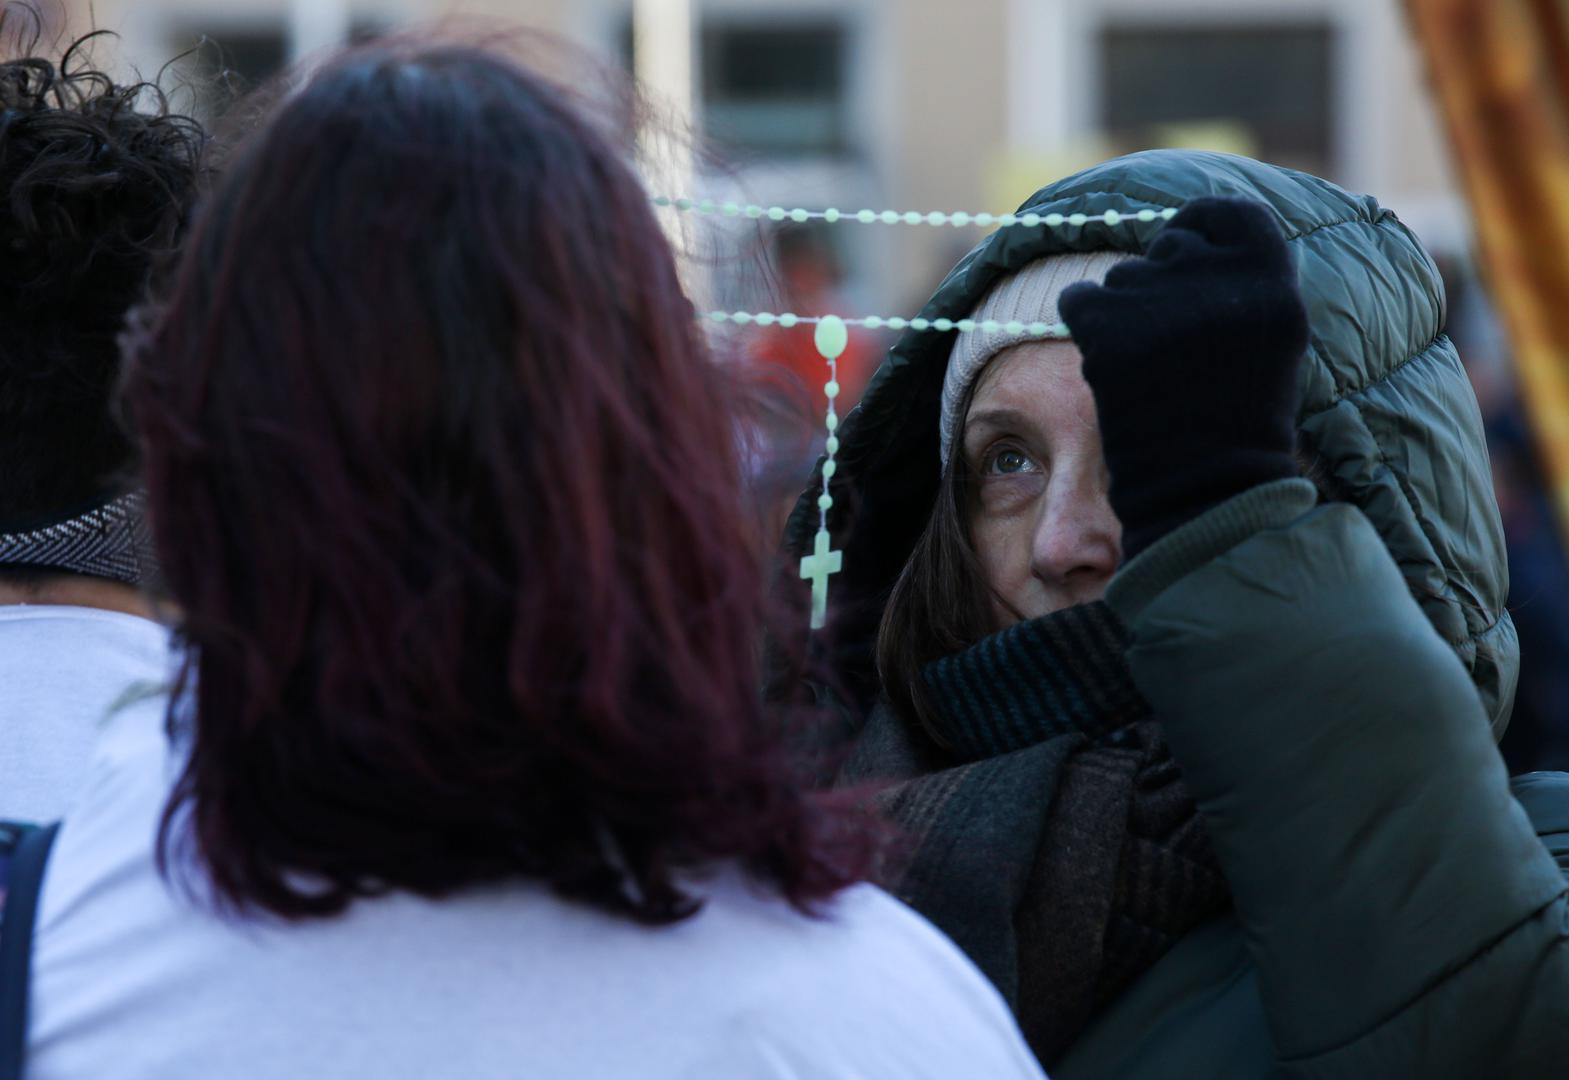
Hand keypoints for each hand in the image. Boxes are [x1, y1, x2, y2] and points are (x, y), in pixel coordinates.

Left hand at [1058, 196, 1308, 559]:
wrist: (1203, 489)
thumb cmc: (1239, 422)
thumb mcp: (1272, 340)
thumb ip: (1244, 282)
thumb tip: (1195, 232)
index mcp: (1270, 278)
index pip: (1225, 213)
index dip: (1201, 229)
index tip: (1189, 257)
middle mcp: (1217, 280)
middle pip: (1169, 246)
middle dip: (1162, 286)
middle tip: (1172, 349)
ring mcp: (1159, 300)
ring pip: (1121, 278)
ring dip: (1126, 315)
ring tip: (1152, 374)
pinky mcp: (1106, 327)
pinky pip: (1078, 299)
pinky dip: (1086, 328)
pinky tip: (1112, 370)